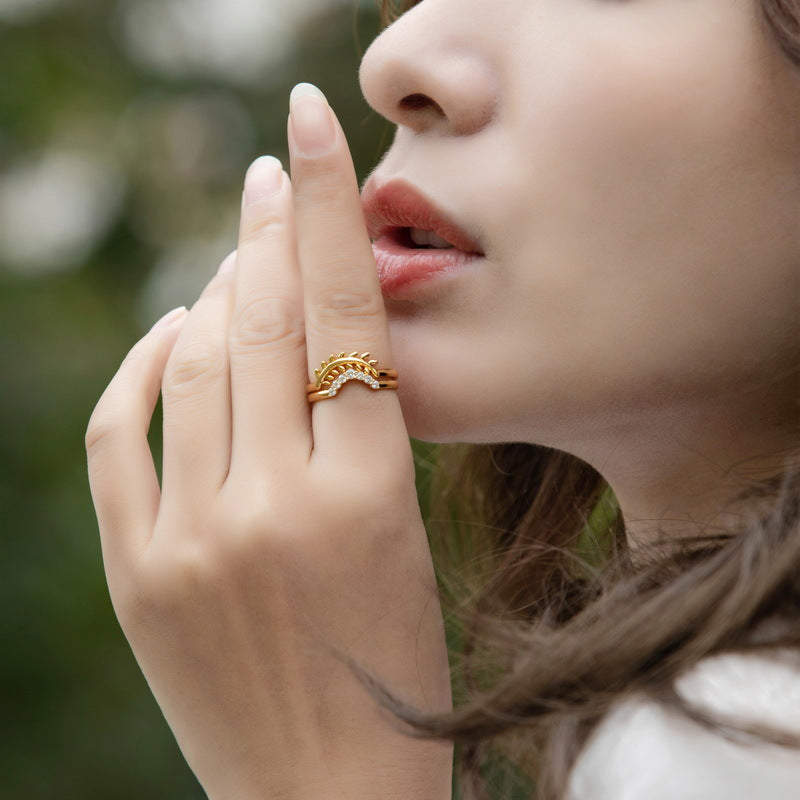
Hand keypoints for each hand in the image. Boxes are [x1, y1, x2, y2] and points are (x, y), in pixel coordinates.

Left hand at [85, 84, 452, 799]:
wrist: (326, 793)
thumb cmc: (392, 664)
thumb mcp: (402, 533)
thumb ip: (356, 430)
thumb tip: (304, 330)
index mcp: (370, 499)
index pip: (346, 315)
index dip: (328, 208)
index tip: (307, 127)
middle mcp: (274, 508)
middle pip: (262, 322)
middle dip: (267, 232)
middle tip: (271, 178)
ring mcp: (192, 541)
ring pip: (194, 361)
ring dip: (216, 291)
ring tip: (237, 257)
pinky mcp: (137, 572)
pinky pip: (121, 430)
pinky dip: (143, 365)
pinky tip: (174, 333)